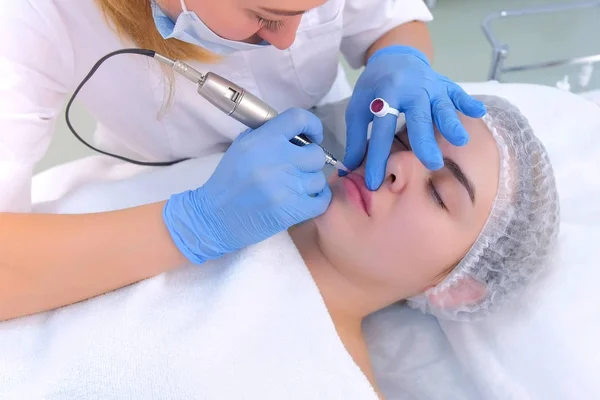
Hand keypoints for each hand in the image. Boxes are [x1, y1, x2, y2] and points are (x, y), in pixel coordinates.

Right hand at [163, 108, 331, 263]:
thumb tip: (297, 132)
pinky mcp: (293, 210)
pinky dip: (318, 199)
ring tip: (293, 187)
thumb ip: (268, 135)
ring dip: (309, 183)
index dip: (312, 126)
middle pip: (317, 153)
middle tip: (297, 168)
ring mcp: (287, 186)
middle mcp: (277, 160)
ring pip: (319, 178)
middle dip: (310, 160)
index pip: (299, 119)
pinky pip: (322, 200)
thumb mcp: (241, 147)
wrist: (215, 218)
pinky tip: (306, 199)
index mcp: (262, 140)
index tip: (312, 136)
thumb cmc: (228, 181)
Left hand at [344, 45, 486, 189]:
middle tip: (431, 164)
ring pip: (442, 105)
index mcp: (385, 93)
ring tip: (460, 140)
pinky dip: (467, 102)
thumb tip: (350, 168)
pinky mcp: (445, 83)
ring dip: (451, 122)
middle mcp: (411, 88)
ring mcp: (431, 85)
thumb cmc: (375, 87)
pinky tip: (479, 111)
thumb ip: (356, 138)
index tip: (374, 182)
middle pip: (418, 116)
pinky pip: (458, 93)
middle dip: (424, 140)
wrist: (395, 56)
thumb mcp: (358, 107)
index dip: (377, 156)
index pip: (381, 129)